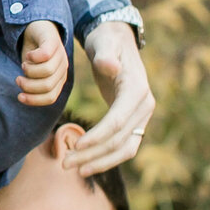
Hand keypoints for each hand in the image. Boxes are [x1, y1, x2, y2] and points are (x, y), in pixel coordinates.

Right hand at [17, 20, 67, 106]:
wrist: (39, 28)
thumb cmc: (35, 54)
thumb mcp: (34, 71)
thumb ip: (33, 84)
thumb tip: (25, 97)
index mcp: (59, 79)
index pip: (50, 97)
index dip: (34, 100)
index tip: (20, 97)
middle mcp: (62, 68)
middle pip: (47, 86)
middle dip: (28, 85)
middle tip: (18, 79)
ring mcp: (60, 54)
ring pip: (47, 71)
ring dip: (29, 71)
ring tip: (23, 65)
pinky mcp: (53, 41)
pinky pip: (45, 54)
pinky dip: (33, 57)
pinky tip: (28, 54)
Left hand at [69, 21, 154, 174]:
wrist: (118, 41)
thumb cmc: (107, 41)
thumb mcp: (104, 43)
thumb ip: (104, 55)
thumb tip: (109, 66)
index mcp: (137, 90)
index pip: (117, 121)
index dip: (97, 136)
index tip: (76, 145)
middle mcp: (145, 106)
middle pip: (119, 139)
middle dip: (92, 154)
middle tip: (64, 164)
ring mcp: (143, 116)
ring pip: (124, 149)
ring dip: (99, 162)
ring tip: (73, 168)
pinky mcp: (136, 122)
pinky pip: (124, 146)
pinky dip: (106, 158)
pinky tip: (86, 164)